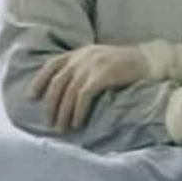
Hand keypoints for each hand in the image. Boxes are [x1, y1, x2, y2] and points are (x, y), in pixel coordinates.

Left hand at [29, 45, 151, 131]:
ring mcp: (91, 65)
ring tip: (61, 128)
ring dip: (62, 113)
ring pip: (68, 93)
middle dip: (51, 105)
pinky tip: (76, 122)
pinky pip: (82, 97)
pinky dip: (77, 111)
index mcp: (80, 52)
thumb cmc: (127, 64)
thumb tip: (70, 88)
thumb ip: (85, 67)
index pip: (52, 65)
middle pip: (57, 83)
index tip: (32, 96)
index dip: (40, 80)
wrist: (150, 60)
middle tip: (49, 122)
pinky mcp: (101, 76)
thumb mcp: (101, 59)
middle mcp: (82, 57)